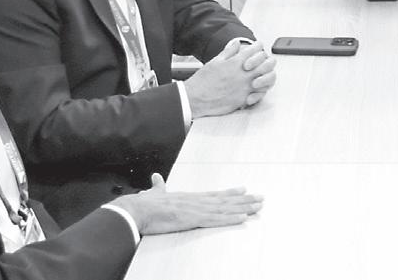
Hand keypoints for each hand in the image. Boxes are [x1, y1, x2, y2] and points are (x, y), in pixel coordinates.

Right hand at [111, 173, 262, 234]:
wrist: (136, 209)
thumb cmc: (144, 204)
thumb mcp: (154, 193)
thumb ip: (158, 187)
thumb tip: (156, 178)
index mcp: (189, 197)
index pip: (215, 195)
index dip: (231, 194)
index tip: (244, 190)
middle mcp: (196, 201)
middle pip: (225, 201)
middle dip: (244, 200)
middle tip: (261, 199)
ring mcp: (195, 210)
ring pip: (225, 209)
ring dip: (243, 208)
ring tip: (258, 207)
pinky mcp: (192, 219)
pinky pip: (216, 220)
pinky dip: (230, 219)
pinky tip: (243, 218)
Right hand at [186, 39, 273, 117]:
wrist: (196, 98)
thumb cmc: (204, 81)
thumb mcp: (215, 61)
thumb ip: (229, 52)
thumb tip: (237, 43)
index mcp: (236, 62)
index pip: (255, 49)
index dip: (258, 46)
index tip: (258, 46)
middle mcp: (243, 74)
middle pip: (265, 62)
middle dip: (266, 59)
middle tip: (263, 59)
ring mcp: (245, 87)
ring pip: (267, 78)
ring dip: (266, 74)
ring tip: (262, 73)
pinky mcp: (244, 99)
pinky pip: (261, 93)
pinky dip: (262, 88)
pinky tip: (257, 86)